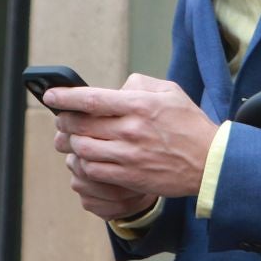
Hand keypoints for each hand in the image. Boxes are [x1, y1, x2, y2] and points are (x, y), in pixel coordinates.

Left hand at [46, 73, 218, 205]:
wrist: (210, 162)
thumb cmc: (189, 124)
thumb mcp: (170, 92)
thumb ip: (139, 84)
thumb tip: (115, 89)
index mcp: (139, 104)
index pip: (91, 99)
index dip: (65, 97)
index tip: (51, 95)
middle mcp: (131, 129)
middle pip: (81, 124)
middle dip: (64, 120)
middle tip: (61, 118)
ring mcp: (129, 155)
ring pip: (83, 148)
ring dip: (72, 142)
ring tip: (72, 138)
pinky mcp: (130, 176)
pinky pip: (94, 170)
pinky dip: (84, 164)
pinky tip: (86, 158)